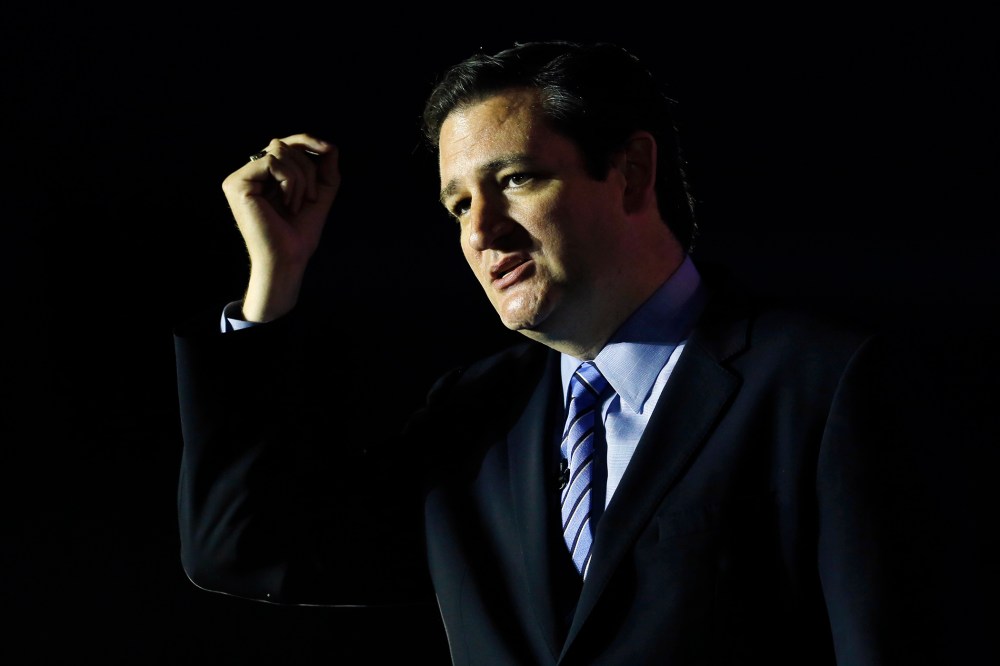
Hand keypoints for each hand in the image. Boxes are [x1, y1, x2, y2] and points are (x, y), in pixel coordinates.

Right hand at [221, 133, 339, 321]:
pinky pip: (272, 162)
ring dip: (300, 178)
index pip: (284, 144)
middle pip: (283, 145)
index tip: (327, 150)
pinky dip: (290, 181)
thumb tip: (329, 144)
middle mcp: (249, 174)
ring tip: (297, 205)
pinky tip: (288, 203)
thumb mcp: (320, 192)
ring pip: (278, 151)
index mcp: (264, 176)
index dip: (306, 141)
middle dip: (307, 169)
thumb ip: (325, 167)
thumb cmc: (301, 231)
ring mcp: (240, 178)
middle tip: (311, 198)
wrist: (288, 258)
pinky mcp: (237, 183)